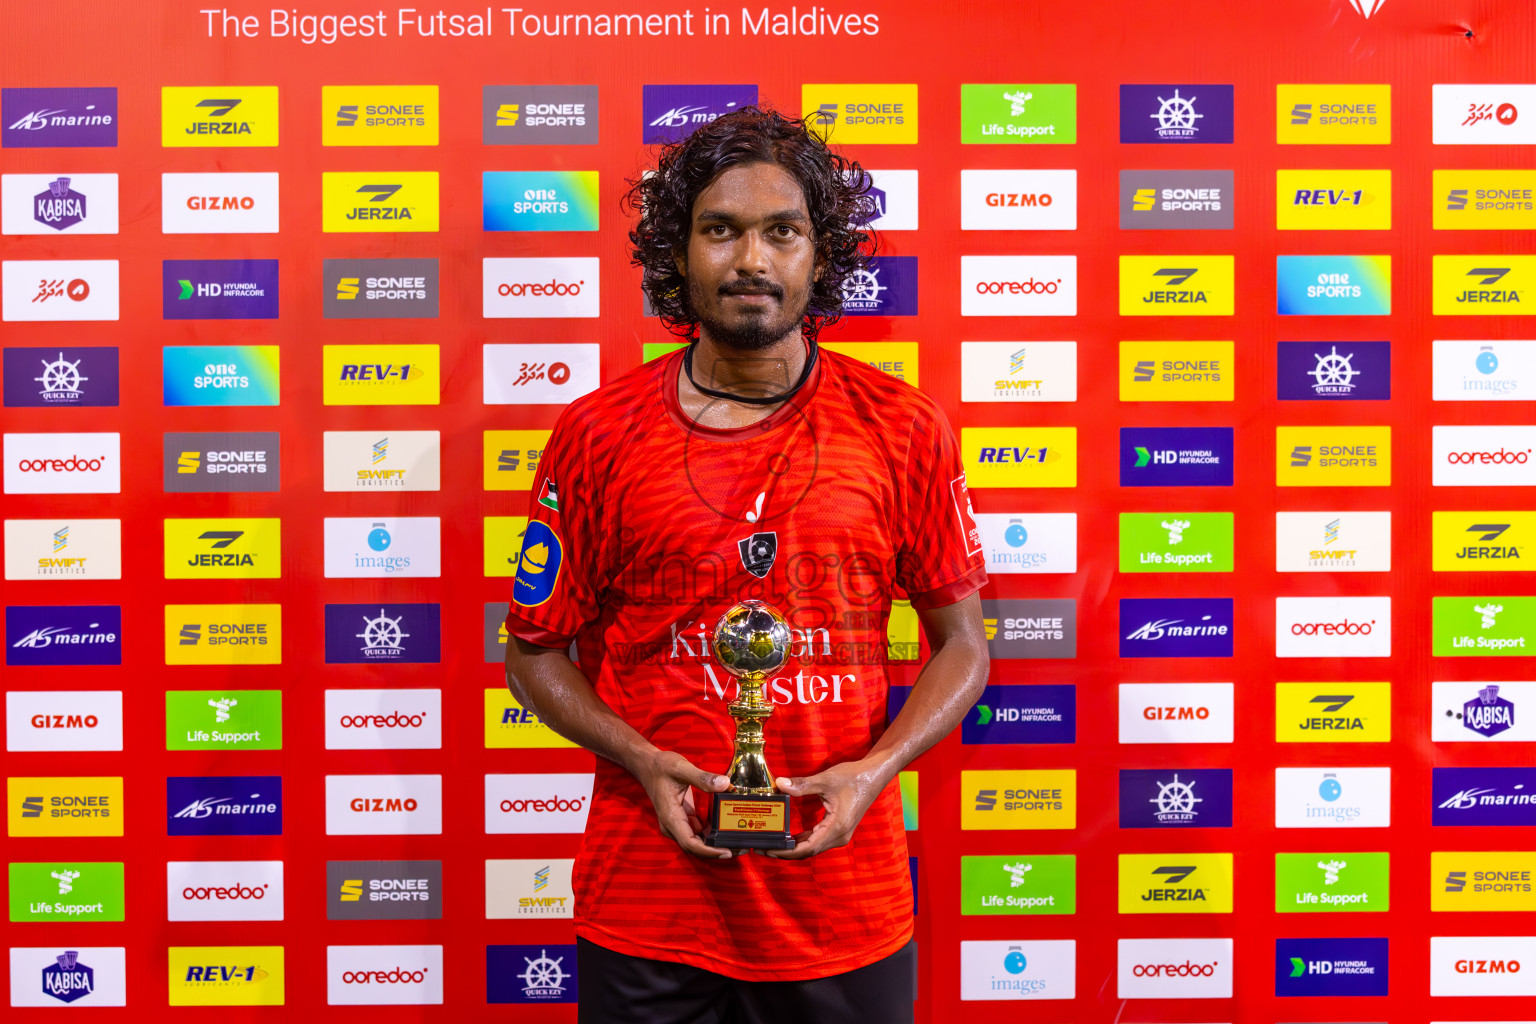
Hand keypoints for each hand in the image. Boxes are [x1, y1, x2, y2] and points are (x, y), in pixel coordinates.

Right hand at [633, 749, 734, 859]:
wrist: (647, 765)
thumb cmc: (660, 767)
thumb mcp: (681, 768)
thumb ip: (703, 778)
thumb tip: (725, 784)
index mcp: (670, 817)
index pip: (690, 843)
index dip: (708, 851)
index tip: (726, 852)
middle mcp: (673, 825)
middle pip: (695, 847)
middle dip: (716, 850)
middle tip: (739, 848)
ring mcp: (677, 823)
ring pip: (697, 841)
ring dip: (715, 843)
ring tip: (736, 840)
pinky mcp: (683, 819)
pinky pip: (698, 831)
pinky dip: (712, 832)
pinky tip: (726, 826)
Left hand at [765, 759, 888, 859]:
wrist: (874, 775)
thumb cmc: (853, 777)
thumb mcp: (826, 780)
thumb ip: (802, 785)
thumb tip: (780, 784)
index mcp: (836, 828)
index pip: (807, 848)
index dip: (786, 852)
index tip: (768, 849)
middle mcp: (838, 836)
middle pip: (808, 851)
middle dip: (785, 851)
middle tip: (762, 847)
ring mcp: (839, 834)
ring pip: (812, 847)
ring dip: (792, 847)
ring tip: (771, 843)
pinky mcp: (838, 829)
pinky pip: (817, 840)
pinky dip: (802, 840)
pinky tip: (789, 837)